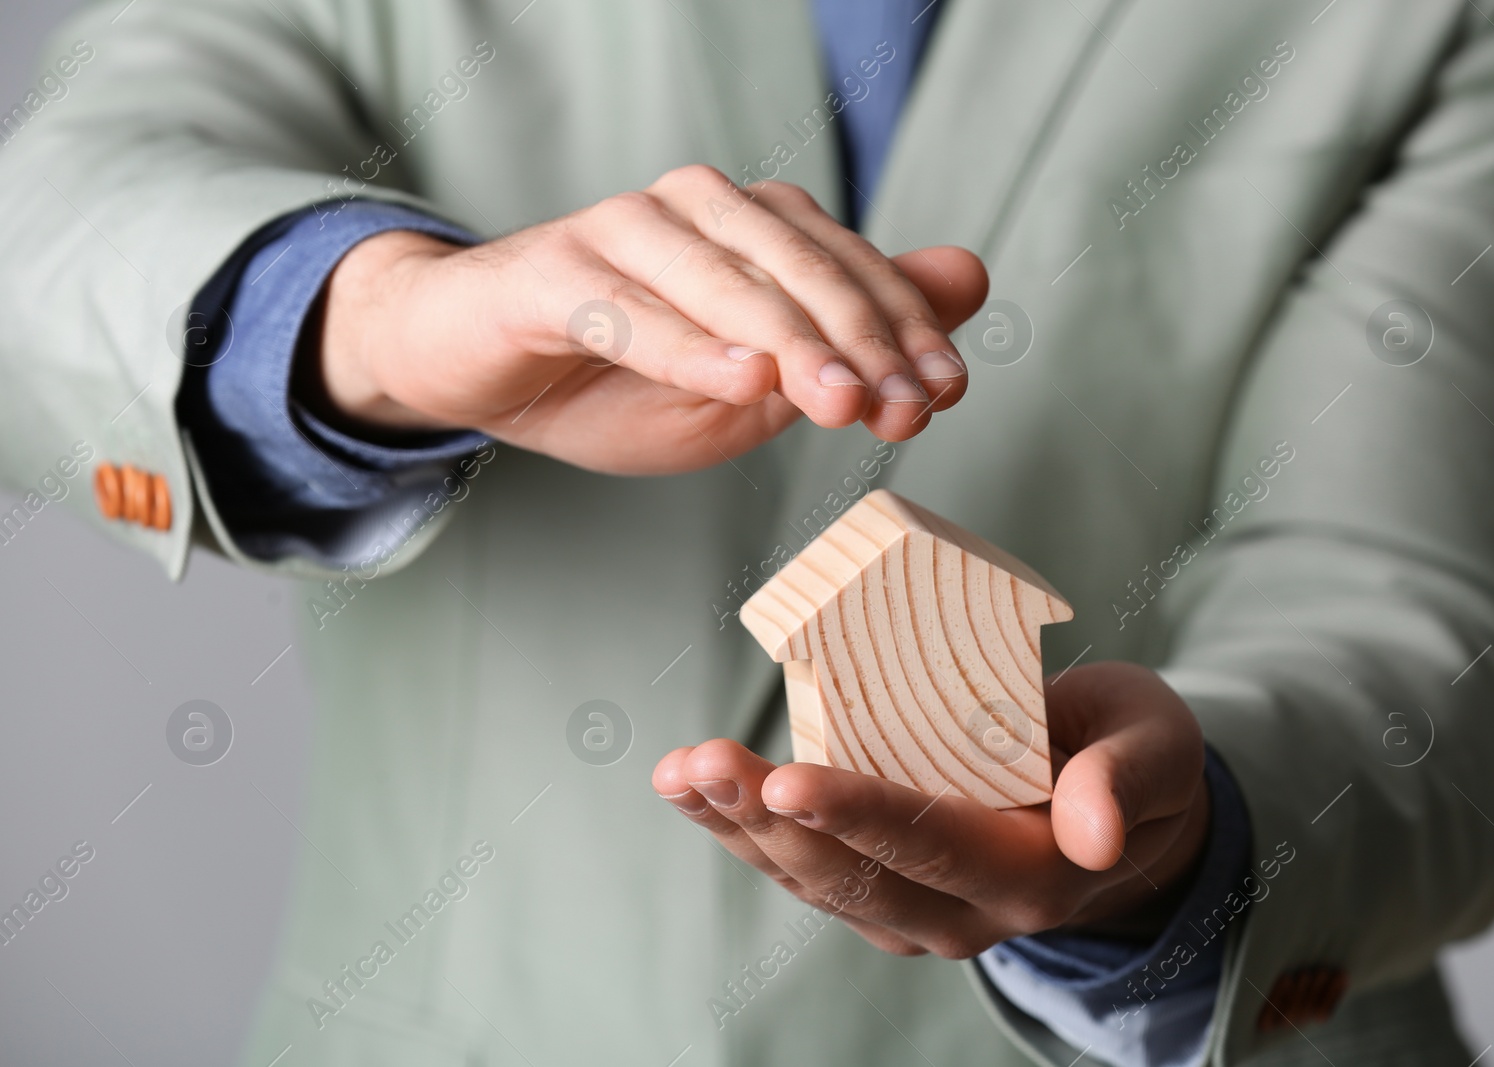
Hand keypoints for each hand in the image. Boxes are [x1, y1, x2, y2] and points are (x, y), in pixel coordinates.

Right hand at [309, 165, 987, 473]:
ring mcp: (624, 230)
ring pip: (728, 283)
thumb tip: (967, 276)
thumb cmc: (618, 378)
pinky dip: (688, 346)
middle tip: (902, 408)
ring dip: (791, 346)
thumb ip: (851, 331)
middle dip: (862, 343)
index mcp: (753, 228)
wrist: (477, 369)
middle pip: (801, 269)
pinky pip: (630, 310)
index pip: (850, 271)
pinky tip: (740, 381)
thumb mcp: (754, 377)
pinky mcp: (554, 271)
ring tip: (838, 402)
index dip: (905, 332)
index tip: (944, 394)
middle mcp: (698, 209)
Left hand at [651, 663, 1210, 956]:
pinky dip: (743, 831)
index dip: (860, 813)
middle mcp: (970, 911)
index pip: (937, 845)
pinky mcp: (884, 897)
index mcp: (1036, 872)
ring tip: (682, 772)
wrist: (1118, 813)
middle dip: (770, 820)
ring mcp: (921, 913)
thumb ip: (1126, 779)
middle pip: (854, 875)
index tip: (787, 780)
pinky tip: (694, 789)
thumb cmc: (1132, 754)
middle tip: (706, 763)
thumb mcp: (1156, 745)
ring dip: (737, 828)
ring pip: (815, 881)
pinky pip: (805, 872)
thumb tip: (1092, 831)